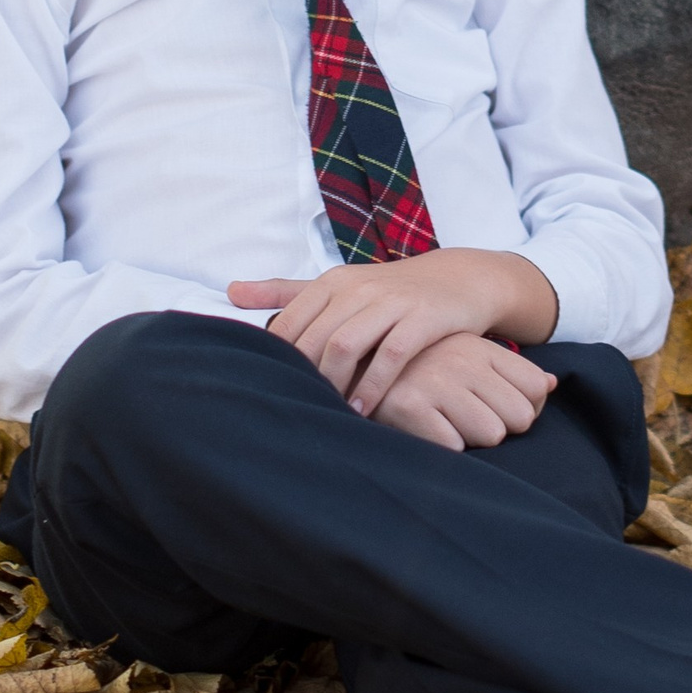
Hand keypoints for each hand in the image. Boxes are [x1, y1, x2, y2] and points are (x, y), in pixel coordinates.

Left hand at [227, 245, 557, 415]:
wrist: (460, 279)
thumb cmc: (390, 289)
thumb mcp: (339, 284)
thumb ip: (285, 290)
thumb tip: (230, 291)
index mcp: (332, 281)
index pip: (290, 323)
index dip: (278, 361)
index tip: (272, 391)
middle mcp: (357, 288)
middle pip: (314, 338)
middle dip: (303, 378)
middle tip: (297, 411)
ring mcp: (391, 302)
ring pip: (346, 345)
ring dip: (333, 384)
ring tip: (328, 413)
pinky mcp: (423, 318)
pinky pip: (391, 356)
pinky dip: (374, 386)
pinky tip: (364, 411)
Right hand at [368, 330, 557, 450]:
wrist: (351, 361)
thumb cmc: (418, 366)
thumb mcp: (466, 354)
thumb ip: (508, 370)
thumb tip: (553, 384)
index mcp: (481, 348)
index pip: (537, 387)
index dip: (523, 407)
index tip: (495, 408)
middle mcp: (464, 361)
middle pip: (520, 417)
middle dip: (498, 427)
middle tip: (464, 418)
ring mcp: (437, 383)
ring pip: (491, 435)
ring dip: (469, 438)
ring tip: (443, 422)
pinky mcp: (410, 407)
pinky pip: (453, 447)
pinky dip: (440, 447)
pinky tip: (423, 430)